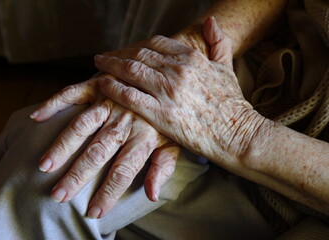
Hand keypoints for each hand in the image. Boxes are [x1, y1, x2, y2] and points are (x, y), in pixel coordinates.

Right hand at [30, 75, 178, 217]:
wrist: (164, 78)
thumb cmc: (166, 115)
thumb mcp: (174, 141)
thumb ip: (163, 166)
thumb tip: (152, 196)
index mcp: (144, 136)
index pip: (123, 170)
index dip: (108, 193)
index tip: (93, 212)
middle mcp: (124, 120)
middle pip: (97, 152)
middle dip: (77, 175)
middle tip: (58, 195)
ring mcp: (109, 101)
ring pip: (81, 125)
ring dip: (61, 146)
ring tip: (44, 166)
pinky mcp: (98, 85)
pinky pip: (73, 93)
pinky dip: (53, 103)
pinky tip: (36, 117)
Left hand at [95, 17, 265, 169]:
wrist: (237, 133)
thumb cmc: (232, 103)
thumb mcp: (227, 67)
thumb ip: (219, 42)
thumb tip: (211, 20)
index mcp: (191, 58)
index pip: (156, 43)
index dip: (138, 45)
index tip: (128, 49)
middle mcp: (177, 70)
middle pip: (139, 54)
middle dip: (119, 53)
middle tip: (105, 56)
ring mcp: (167, 91)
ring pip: (131, 70)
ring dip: (111, 65)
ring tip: (99, 64)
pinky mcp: (160, 113)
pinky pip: (130, 95)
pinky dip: (113, 87)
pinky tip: (103, 84)